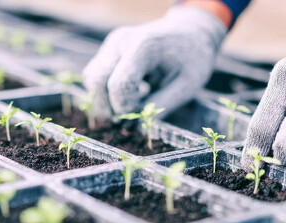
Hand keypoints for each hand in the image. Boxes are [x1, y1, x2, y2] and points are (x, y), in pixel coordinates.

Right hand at [82, 7, 226, 117]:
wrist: (192, 31)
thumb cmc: (193, 58)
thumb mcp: (186, 86)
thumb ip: (160, 106)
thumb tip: (134, 129)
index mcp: (143, 46)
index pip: (119, 85)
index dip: (125, 108)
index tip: (141, 117)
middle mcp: (121, 41)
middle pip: (97, 81)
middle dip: (109, 106)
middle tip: (130, 119)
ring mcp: (112, 43)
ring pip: (92, 78)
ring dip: (105, 99)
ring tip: (130, 106)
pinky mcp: (109, 49)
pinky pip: (96, 74)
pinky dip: (106, 91)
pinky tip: (128, 95)